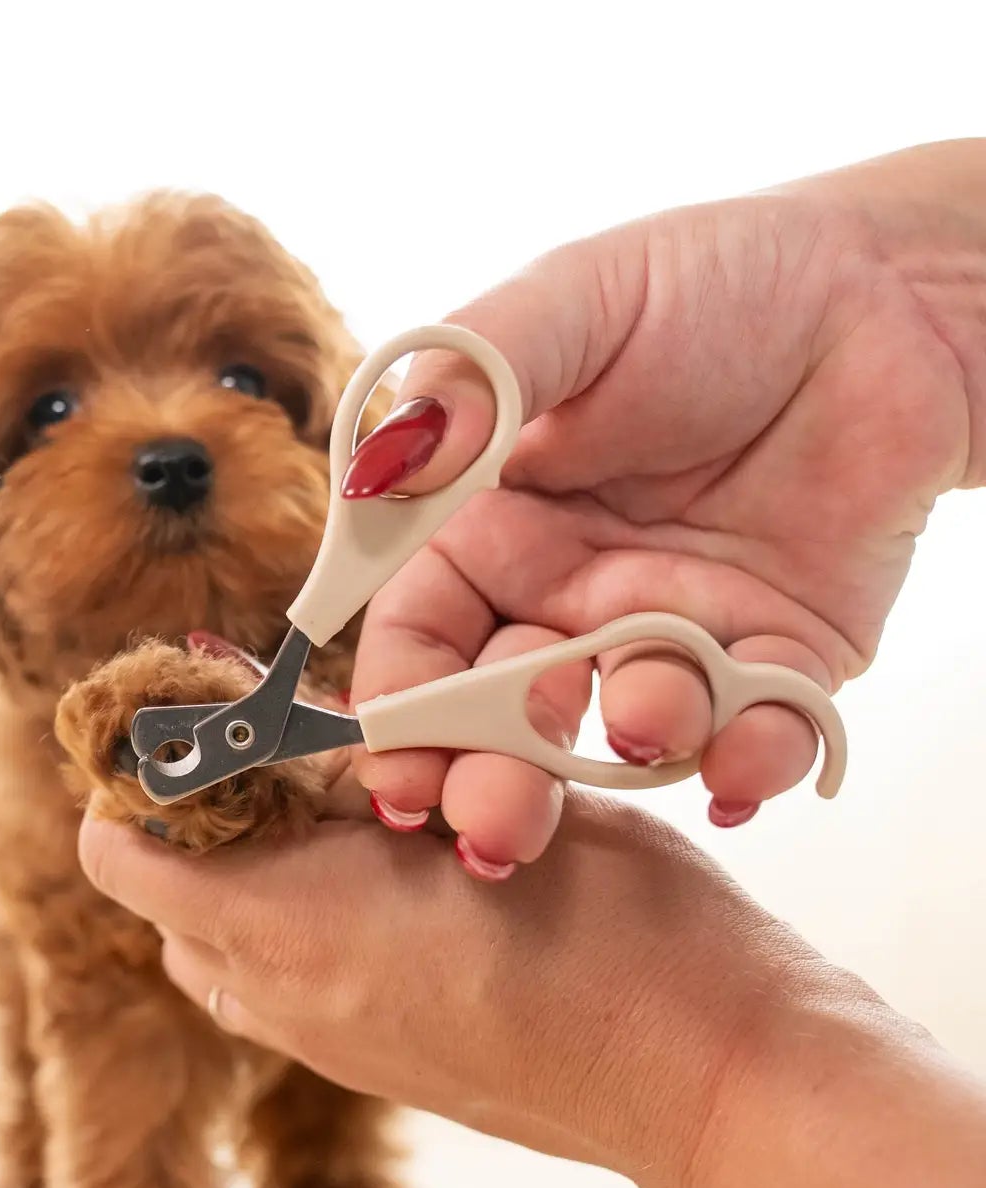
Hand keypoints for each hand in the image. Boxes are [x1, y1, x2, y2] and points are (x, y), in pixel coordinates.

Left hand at [77, 786, 855, 1187]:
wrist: (702, 1076)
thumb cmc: (614, 921)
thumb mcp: (486, 803)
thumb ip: (366, 773)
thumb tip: (280, 730)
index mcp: (288, 922)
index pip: (129, 859)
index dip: (134, 790)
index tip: (177, 735)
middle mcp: (285, 999)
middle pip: (169, 912)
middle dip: (189, 838)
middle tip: (259, 769)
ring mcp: (330, 1052)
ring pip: (223, 964)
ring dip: (236, 895)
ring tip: (317, 833)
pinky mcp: (379, 1077)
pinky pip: (283, 1004)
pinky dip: (288, 943)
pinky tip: (376, 899)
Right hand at [348, 141, 984, 874]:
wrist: (893, 293)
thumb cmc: (717, 279)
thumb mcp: (576, 302)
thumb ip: (471, 382)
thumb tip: (375, 468)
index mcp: (497, 526)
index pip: (420, 634)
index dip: (399, 702)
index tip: (391, 755)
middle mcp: (570, 596)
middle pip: (506, 716)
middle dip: (491, 780)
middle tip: (490, 827)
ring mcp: (672, 633)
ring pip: (626, 735)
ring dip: (631, 750)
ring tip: (653, 718)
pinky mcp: (778, 655)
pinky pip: (756, 730)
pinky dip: (750, 757)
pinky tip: (745, 760)